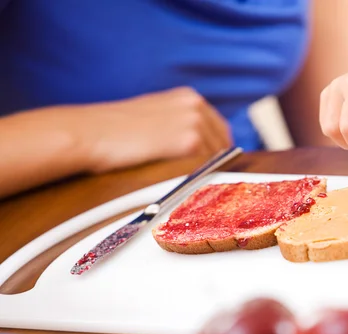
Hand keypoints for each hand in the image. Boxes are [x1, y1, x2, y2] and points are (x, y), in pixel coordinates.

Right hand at [69, 87, 231, 172]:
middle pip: (223, 144)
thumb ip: (177, 124)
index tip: (214, 167)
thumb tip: (196, 148)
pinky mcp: (189, 142)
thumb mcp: (152, 115)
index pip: (219, 129)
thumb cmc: (112, 129)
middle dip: (216, 163)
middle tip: (204, 182)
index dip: (218, 151)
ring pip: (217, 158)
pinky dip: (201, 178)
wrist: (89, 133)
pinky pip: (207, 166)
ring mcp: (195, 123)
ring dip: (208, 173)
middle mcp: (196, 106)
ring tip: (190, 186)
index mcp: (188, 97)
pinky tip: (186, 186)